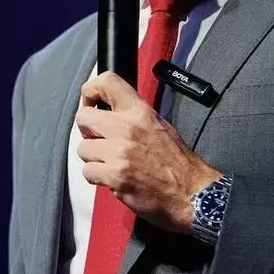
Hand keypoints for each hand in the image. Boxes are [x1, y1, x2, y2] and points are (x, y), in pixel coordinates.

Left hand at [77, 70, 222, 233]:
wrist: (191, 191)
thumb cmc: (176, 162)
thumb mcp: (159, 125)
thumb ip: (133, 116)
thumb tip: (108, 112)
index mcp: (140, 112)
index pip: (107, 82)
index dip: (91, 92)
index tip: (92, 104)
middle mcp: (127, 128)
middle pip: (83, 117)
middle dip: (87, 131)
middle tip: (99, 140)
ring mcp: (119, 152)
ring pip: (83, 148)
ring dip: (93, 158)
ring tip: (110, 163)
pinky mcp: (114, 175)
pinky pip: (88, 172)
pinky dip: (97, 177)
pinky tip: (112, 178)